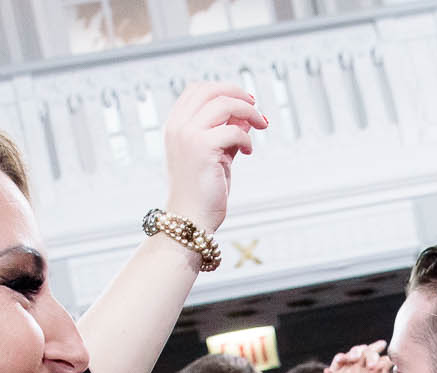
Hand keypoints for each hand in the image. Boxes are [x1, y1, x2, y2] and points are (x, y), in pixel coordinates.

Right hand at [159, 81, 266, 234]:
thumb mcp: (214, 155)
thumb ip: (225, 134)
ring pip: (225, 104)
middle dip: (238, 94)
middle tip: (255, 107)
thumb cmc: (201, 191)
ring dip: (249, 112)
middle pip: (211, 90)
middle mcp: (178, 126)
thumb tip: (246, 117)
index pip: (197, 89)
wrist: (189, 219)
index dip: (223, 89)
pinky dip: (247, 138)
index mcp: (175, 125)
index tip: (243, 100)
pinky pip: (234, 130)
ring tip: (261, 124)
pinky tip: (248, 151)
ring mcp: (188, 135)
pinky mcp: (202, 147)